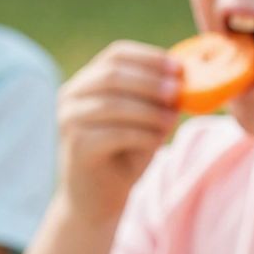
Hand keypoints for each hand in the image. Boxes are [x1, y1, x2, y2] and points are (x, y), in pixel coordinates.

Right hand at [56, 42, 179, 223]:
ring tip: (171, 121)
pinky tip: (155, 142)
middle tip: (177, 92)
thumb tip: (185, 78)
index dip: (150, 58)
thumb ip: (157, 97)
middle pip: (112, 74)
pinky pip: (116, 133)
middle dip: (150, 82)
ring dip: (150, 111)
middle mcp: (70, 97)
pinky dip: (142, 135)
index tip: (179, 69)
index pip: (116, 54)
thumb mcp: (145, 119)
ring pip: (114, 104)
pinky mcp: (76, 147)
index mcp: (87, 82)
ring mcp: (69, 121)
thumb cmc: (124, 155)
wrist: (98, 199)